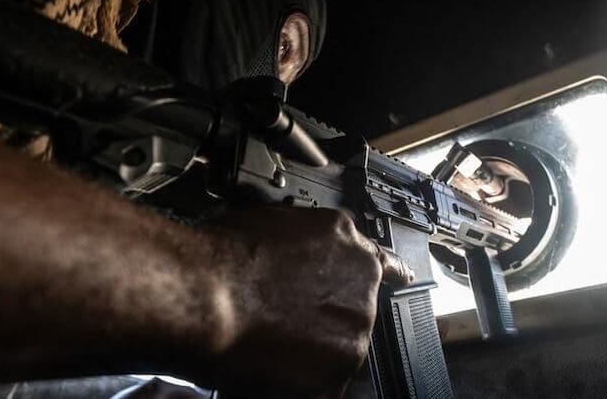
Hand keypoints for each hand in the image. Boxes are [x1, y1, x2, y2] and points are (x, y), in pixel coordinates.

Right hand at [201, 206, 412, 397]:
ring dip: (310, 351)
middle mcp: (361, 285)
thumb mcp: (274, 224)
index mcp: (347, 244)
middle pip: (352, 310)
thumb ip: (304, 244)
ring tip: (265, 340)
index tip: (400, 280)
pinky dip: (302, 382)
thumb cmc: (223, 256)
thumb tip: (297, 256)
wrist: (206, 292)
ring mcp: (354, 329)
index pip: (382, 264)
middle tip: (281, 319)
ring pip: (338, 348)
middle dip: (322, 318)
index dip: (385, 275)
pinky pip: (325, 382)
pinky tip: (271, 369)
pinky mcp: (338, 368)